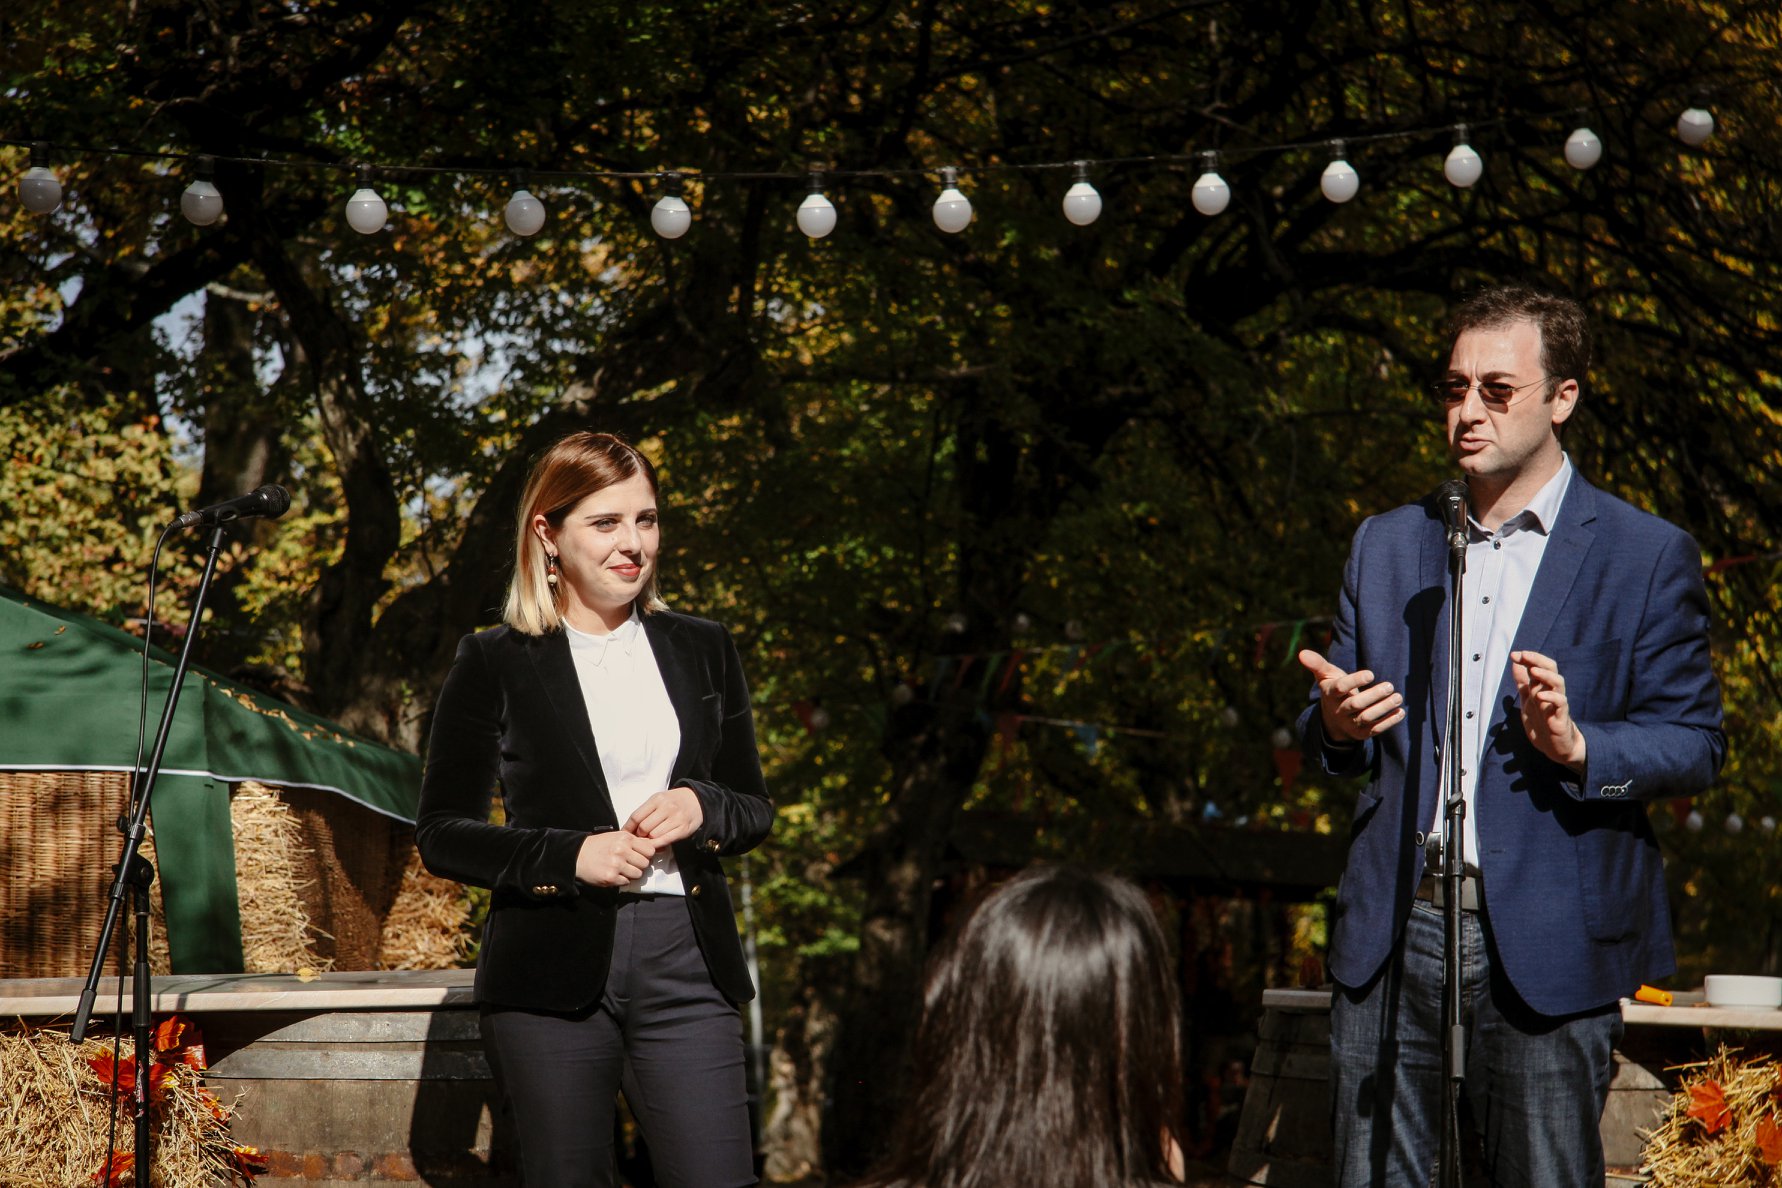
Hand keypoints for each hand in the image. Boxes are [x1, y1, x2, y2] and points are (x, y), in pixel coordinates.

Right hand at [575, 830, 659, 886]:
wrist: (578, 855)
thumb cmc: (599, 845)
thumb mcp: (617, 837)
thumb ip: (635, 841)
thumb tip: (655, 846)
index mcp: (625, 838)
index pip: (650, 850)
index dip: (646, 854)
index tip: (640, 855)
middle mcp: (622, 850)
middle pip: (645, 863)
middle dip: (639, 865)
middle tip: (629, 863)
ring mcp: (616, 865)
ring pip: (638, 874)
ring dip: (631, 873)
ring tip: (622, 869)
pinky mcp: (610, 877)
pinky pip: (626, 882)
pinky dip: (622, 880)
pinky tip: (614, 873)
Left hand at [624, 787, 703, 845]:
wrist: (697, 801)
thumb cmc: (673, 802)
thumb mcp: (658, 800)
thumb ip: (645, 812)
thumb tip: (629, 830)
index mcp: (657, 799)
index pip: (636, 816)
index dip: (628, 828)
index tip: (625, 834)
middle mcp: (667, 808)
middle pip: (644, 828)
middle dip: (639, 835)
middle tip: (639, 837)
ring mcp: (676, 818)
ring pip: (653, 835)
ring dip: (649, 841)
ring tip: (649, 840)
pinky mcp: (683, 829)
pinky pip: (665, 840)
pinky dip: (658, 844)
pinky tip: (656, 844)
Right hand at [1298, 649, 1404, 742]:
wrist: (1334, 720)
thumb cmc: (1334, 690)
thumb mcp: (1326, 676)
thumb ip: (1317, 664)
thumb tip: (1302, 653)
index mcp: (1330, 694)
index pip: (1341, 688)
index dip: (1355, 681)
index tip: (1371, 674)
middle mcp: (1339, 710)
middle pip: (1355, 704)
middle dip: (1373, 695)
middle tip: (1389, 686)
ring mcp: (1350, 723)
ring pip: (1367, 717)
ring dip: (1383, 708)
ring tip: (1397, 697)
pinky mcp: (1361, 733)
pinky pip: (1375, 729)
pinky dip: (1389, 721)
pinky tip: (1400, 712)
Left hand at [1511, 649, 1586, 771]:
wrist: (1555, 747)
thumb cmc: (1542, 722)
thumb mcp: (1527, 700)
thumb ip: (1522, 683)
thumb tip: (1515, 663)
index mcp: (1542, 688)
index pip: (1540, 666)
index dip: (1529, 659)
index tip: (1514, 654)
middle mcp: (1551, 693)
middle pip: (1550, 670)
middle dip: (1537, 660)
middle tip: (1524, 655)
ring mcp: (1557, 704)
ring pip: (1558, 683)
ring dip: (1546, 675)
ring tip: (1533, 670)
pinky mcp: (1561, 718)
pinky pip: (1561, 704)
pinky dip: (1552, 697)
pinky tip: (1541, 696)